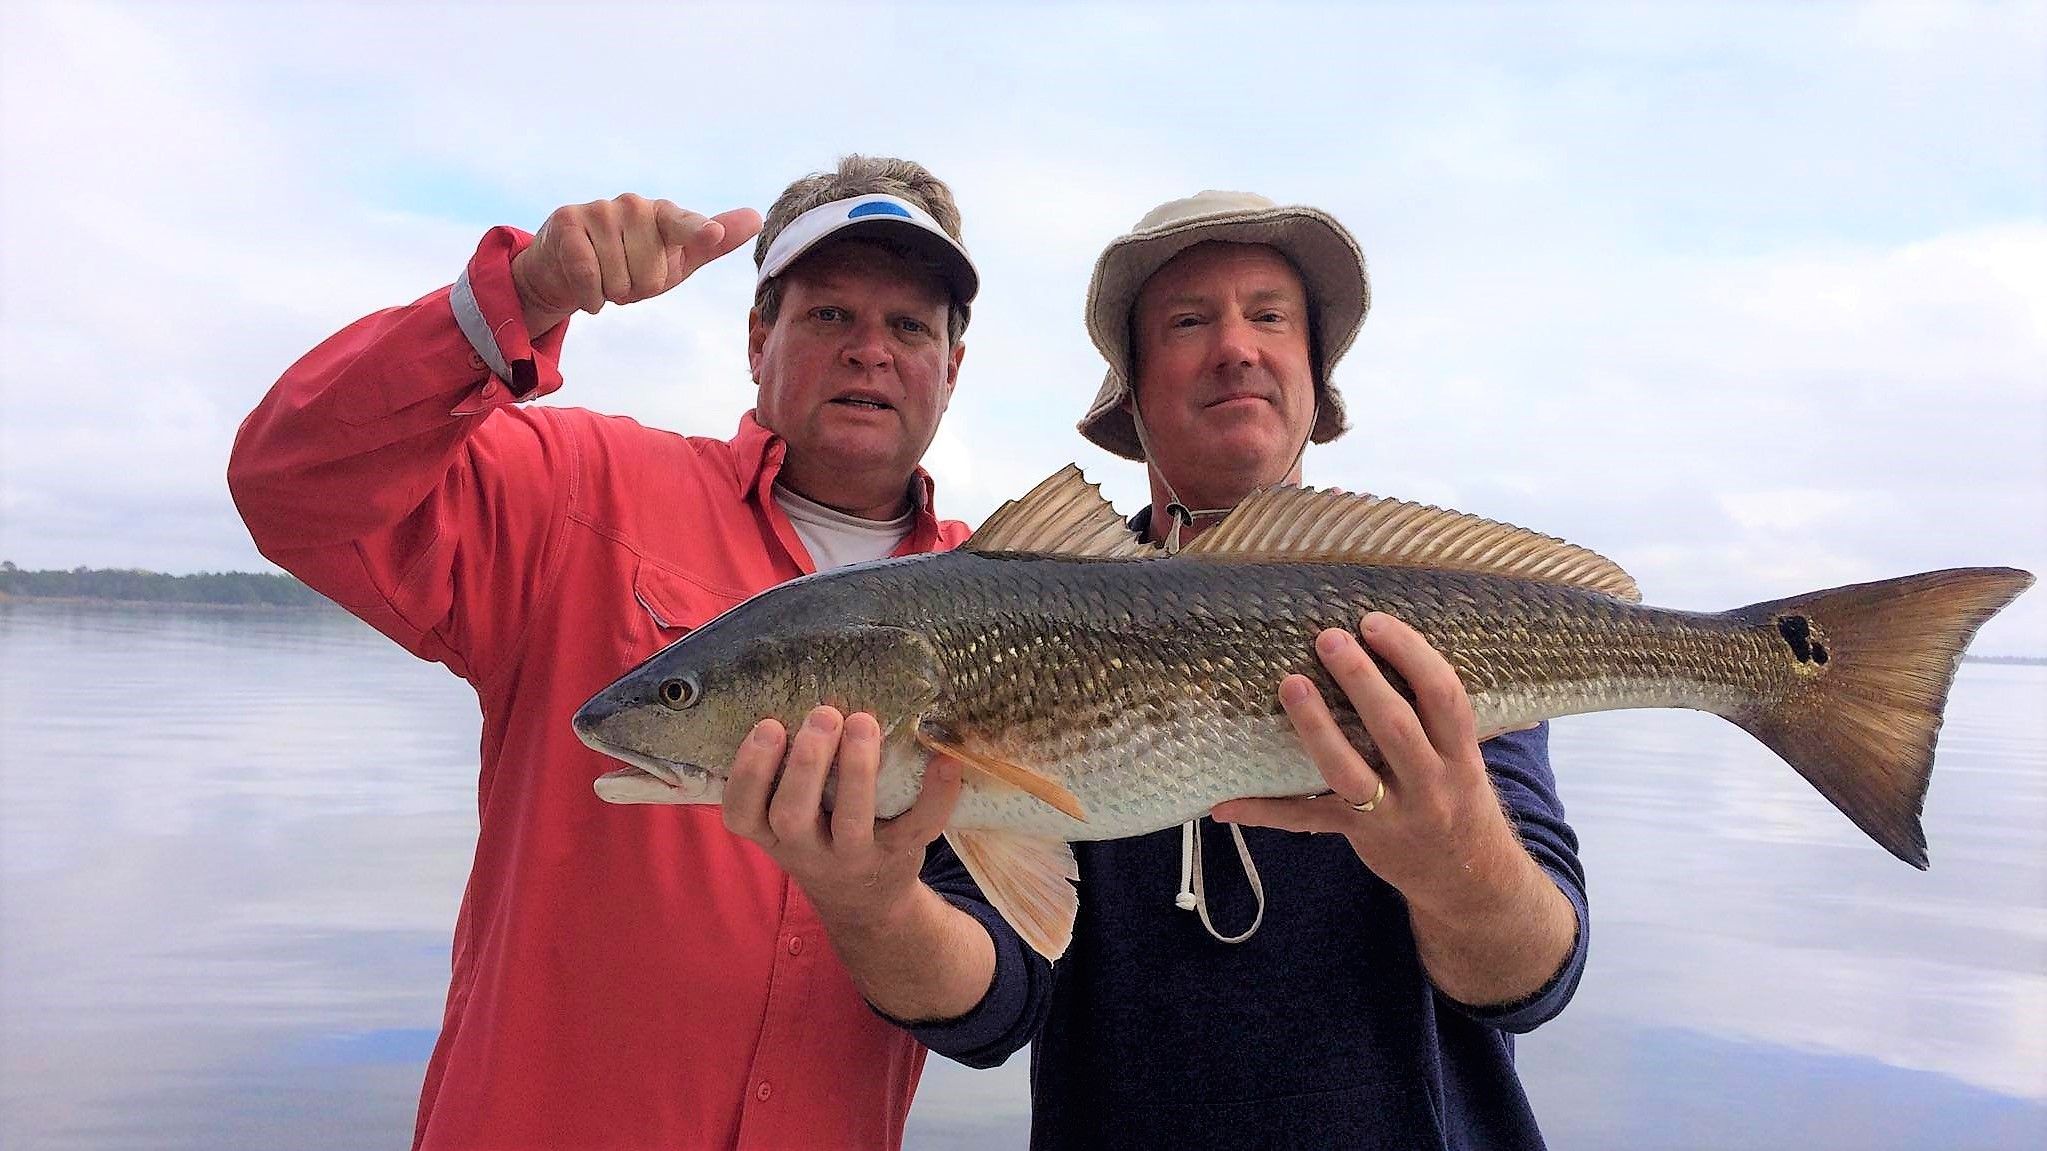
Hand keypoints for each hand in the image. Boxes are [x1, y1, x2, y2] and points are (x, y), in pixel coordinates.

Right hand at [511, 195, 762, 335]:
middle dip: (636, 290)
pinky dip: (589, 296)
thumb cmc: (630, 263)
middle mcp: (634, 205)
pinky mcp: (568, 222)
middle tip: (624, 275)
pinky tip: (587, 287)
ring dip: (611, 292)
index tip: (712, 234)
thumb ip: (714, 242)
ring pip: (618, 281)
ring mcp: (600, 209)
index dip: (700, 232)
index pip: (685, 226)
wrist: (568, 266)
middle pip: (650, 276)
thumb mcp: (675, 258)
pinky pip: (587, 277)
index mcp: (665, 215)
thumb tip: (756, 217)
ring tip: (605, 276)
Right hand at [721, 706, 961, 927]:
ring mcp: (854, 858)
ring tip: (863, 722)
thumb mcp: (788, 821)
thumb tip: (793, 690)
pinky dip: (935, 794)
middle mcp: (807, 852)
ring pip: (851, 822)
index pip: (742, 813)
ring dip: (857, 770)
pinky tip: (943, 759)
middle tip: (823, 714)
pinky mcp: (899, 856)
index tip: (767, 726)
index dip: (749, 772)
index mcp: (772, 835)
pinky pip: (918, 827)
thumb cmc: (820, 839)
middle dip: (806, 763)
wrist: (865, 905)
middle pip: (792, 815)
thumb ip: (783, 777)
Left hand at [1211, 612, 1523, 911]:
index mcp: (1462, 754)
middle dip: (1361, 679)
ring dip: (1316, 727)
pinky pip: (1306, 820)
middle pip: (1396, 727)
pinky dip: (1264, 812)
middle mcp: (1432, 784)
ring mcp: (1393, 814)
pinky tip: (1224, 803)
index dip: (1411, 654)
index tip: (1373, 622)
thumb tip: (1389, 646)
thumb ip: (1435, 714)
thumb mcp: (1464, 757)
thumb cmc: (1457, 797)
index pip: (1443, 696)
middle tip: (1328, 638)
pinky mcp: (1359, 836)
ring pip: (1349, 771)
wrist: (1467, 879)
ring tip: (1291, 684)